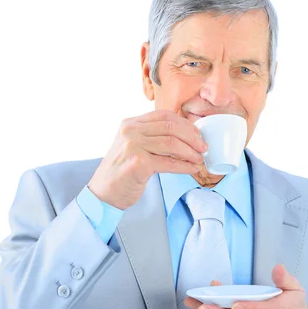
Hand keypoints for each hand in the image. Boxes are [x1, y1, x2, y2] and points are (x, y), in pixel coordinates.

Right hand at [87, 109, 207, 209]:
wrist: (104, 192)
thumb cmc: (122, 172)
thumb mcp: (133, 147)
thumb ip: (151, 138)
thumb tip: (184, 137)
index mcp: (130, 123)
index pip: (164, 115)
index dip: (185, 124)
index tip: (197, 134)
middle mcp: (130, 131)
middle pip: (171, 126)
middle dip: (192, 137)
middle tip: (203, 147)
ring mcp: (133, 146)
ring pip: (172, 143)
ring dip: (190, 152)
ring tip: (199, 159)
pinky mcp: (138, 163)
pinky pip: (169, 162)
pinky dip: (184, 166)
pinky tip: (192, 169)